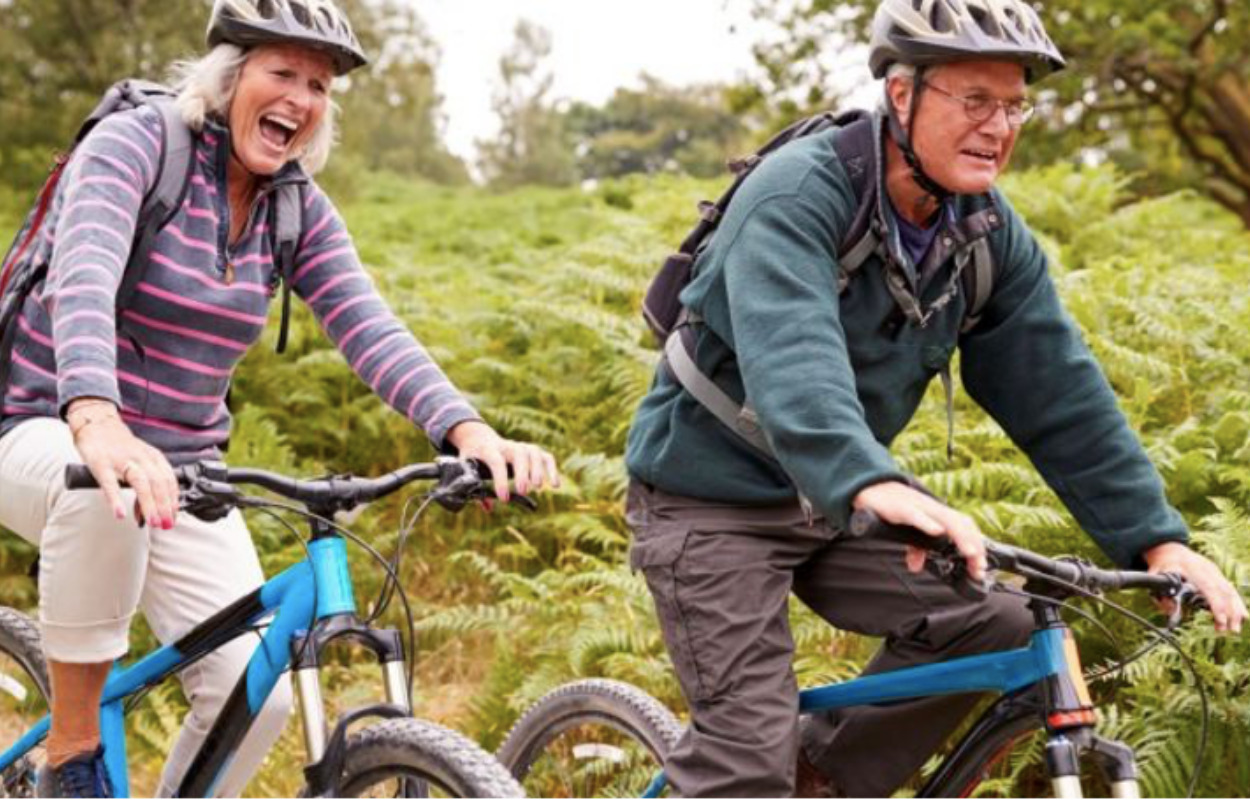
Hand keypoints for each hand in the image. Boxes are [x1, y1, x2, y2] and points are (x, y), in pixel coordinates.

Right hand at [68, 399, 178, 528]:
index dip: (173, 501)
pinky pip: (109, 483)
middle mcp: (141, 458)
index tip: (173, 519)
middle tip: (165, 525)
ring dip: (148, 504)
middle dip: (164, 506)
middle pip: (159, 483)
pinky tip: (119, 513)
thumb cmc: (121, 448)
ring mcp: (121, 460)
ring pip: (140, 483)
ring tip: (150, 522)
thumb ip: (146, 486)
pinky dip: (115, 499)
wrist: (97, 424)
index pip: (170, 481)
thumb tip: (148, 514)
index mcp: (154, 458)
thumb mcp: (140, 462)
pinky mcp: (101, 463)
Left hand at [445, 421, 559, 501]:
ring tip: (538, 487)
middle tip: (523, 492)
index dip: (500, 480)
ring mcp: (520, 446)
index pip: (496, 461)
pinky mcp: (531, 451)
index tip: (504, 499)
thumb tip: (488, 507)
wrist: (478, 438)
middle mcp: (506, 446)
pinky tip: (555, 485)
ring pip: (533, 452)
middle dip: (523, 473)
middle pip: (519, 454)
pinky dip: (552, 469)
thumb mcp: (466, 468)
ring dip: (538, 469)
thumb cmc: (473, 457)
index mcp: (488, 449)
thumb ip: (475, 486)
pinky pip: (545, 457)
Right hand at [852, 480, 987, 580]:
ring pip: (946, 519)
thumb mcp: (907, 531)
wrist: (870, 488)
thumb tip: (916, 566)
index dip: (977, 544)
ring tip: (970, 553)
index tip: (980, 566)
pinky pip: (917, 515)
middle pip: (962, 523)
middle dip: (975, 544)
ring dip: (960, 536)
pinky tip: (937, 531)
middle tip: (979, 566)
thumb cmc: (892, 507)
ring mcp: (918, 507)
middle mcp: (932, 509)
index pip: (964, 526)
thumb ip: (915, 547)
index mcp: (936, 514)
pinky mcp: (901, 507)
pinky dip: (928, 523)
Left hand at [1142, 541, 1245, 633]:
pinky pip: (1230, 589)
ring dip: (1235, 610)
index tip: (1221, 620)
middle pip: (1223, 590)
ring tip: (1236, 628)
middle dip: (1230, 612)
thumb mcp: (1155, 576)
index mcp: (1192, 567)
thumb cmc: (1162, 564)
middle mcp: (1206, 568)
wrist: (1169, 548)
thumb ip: (1160, 594)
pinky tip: (1242, 616)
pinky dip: (1237, 603)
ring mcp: (1214, 570)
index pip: (1209, 587)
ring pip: (1230, 590)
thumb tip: (1171, 611)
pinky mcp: (1217, 574)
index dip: (1216, 604)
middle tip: (1232, 630)